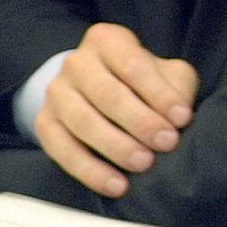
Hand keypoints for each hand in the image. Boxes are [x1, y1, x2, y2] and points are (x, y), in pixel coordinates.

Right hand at [32, 23, 199, 197]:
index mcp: (107, 40)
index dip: (159, 93)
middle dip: (140, 121)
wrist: (98, 88)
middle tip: (167, 143)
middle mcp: (76, 63)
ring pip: (83, 122)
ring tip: (144, 164)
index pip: (133, 65)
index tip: (182, 118)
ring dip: (116, 146)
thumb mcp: (165, 72)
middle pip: (107, 94)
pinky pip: (62, 150)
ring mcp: (56, 93)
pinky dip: (90, 171)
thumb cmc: (141, 81)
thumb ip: (176, 86)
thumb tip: (179, 115)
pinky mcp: (44, 123)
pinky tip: (117, 185)